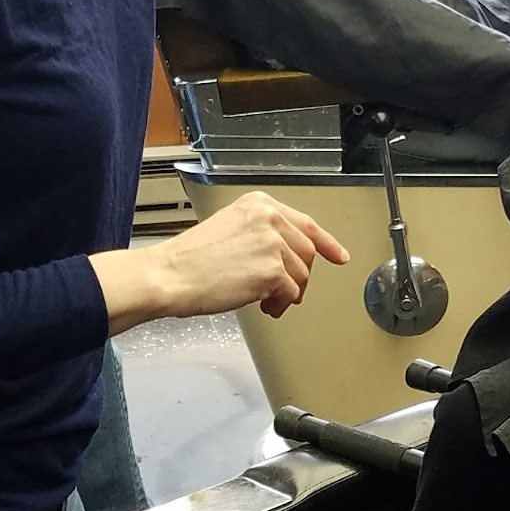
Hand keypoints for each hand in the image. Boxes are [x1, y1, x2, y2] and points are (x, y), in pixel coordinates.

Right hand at [92, 192, 349, 331]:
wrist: (170, 275)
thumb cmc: (191, 259)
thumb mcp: (230, 228)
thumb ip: (262, 234)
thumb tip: (288, 256)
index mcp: (259, 204)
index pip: (306, 223)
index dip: (326, 243)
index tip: (339, 256)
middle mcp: (270, 218)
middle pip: (306, 253)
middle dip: (298, 277)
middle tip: (280, 294)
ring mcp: (273, 243)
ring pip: (301, 275)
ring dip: (287, 294)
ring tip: (266, 303)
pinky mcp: (273, 270)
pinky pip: (291, 293)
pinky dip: (280, 304)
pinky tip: (262, 306)